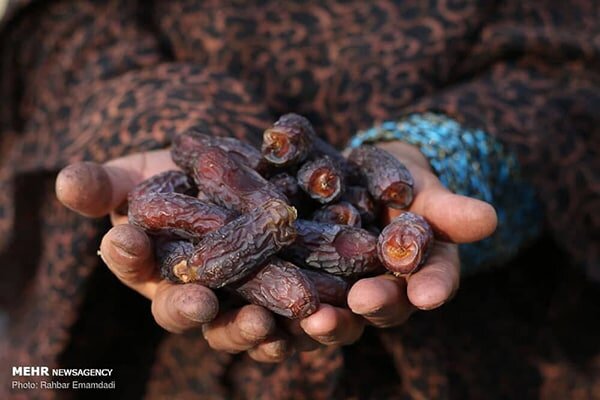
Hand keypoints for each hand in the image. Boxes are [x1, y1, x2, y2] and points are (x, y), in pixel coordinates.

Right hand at [55, 150, 291, 361]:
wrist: (241, 179)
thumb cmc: (180, 177)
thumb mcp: (142, 172)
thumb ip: (107, 183)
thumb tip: (66, 180)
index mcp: (155, 266)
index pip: (134, 266)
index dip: (127, 255)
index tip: (125, 240)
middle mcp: (197, 292)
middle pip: (189, 310)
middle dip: (189, 307)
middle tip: (197, 301)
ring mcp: (242, 300)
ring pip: (242, 326)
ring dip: (249, 330)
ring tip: (261, 324)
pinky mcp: (289, 299)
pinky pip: (297, 321)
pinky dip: (308, 324)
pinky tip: (322, 318)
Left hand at [294, 141, 497, 343]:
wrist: (357, 178)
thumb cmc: (400, 184)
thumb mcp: (424, 191)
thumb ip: (449, 209)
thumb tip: (490, 219)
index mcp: (418, 272)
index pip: (432, 282)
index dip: (433, 288)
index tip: (429, 293)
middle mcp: (382, 291)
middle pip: (381, 307)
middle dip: (374, 306)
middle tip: (361, 302)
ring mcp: (341, 292)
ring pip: (337, 314)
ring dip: (326, 321)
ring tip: (312, 319)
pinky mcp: (301, 284)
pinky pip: (293, 303)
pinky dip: (282, 311)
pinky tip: (265, 313)